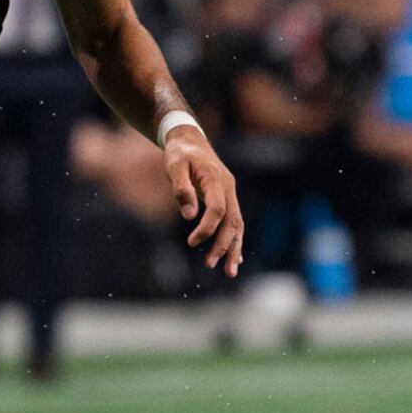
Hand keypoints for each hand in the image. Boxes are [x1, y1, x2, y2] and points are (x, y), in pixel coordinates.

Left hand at [166, 129, 244, 275]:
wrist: (189, 140)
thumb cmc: (179, 154)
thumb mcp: (174, 166)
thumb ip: (181, 189)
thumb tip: (189, 216)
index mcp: (216, 180)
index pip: (218, 210)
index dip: (207, 228)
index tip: (191, 242)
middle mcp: (228, 188)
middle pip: (233, 222)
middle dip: (224, 245)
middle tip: (210, 265)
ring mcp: (230, 193)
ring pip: (237, 224)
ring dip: (233, 248)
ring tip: (229, 272)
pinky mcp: (227, 197)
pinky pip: (234, 221)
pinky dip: (235, 240)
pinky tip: (233, 258)